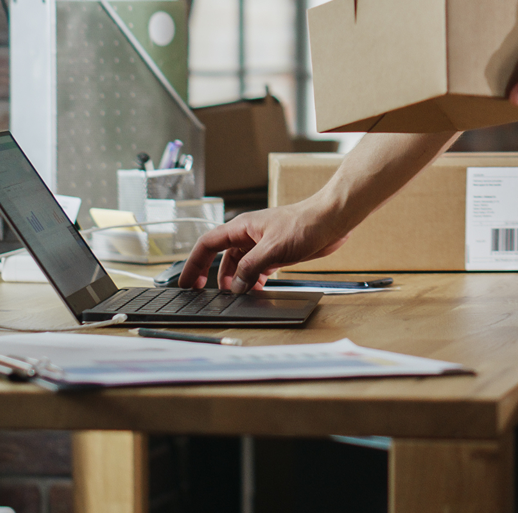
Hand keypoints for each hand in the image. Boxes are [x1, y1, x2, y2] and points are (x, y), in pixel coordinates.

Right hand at [178, 201, 347, 293]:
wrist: (332, 219)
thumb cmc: (305, 224)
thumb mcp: (273, 249)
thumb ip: (251, 268)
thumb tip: (234, 287)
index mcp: (242, 228)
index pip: (208, 244)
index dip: (193, 263)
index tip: (186, 282)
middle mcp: (249, 235)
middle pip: (221, 256)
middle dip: (211, 274)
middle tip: (204, 295)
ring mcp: (262, 243)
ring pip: (239, 264)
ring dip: (234, 280)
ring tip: (232, 297)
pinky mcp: (276, 252)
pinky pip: (257, 268)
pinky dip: (252, 280)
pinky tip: (255, 291)